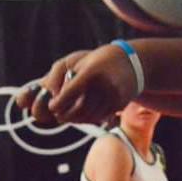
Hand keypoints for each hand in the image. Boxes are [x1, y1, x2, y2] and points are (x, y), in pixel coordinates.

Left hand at [16, 45, 138, 123]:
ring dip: (75, 119)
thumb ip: (60, 77)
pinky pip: (99, 117)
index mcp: (92, 71)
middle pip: (78, 109)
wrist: (131, 63)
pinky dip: (88, 118)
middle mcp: (105, 84)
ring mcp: (114, 96)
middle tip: (57, 113)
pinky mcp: (119, 104)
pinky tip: (83, 113)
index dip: (57, 103)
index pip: (69, 93)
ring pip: (89, 116)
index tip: (51, 106)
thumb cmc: (98, 62)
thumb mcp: (78, 62)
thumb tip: (50, 97)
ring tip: (68, 114)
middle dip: (64, 114)